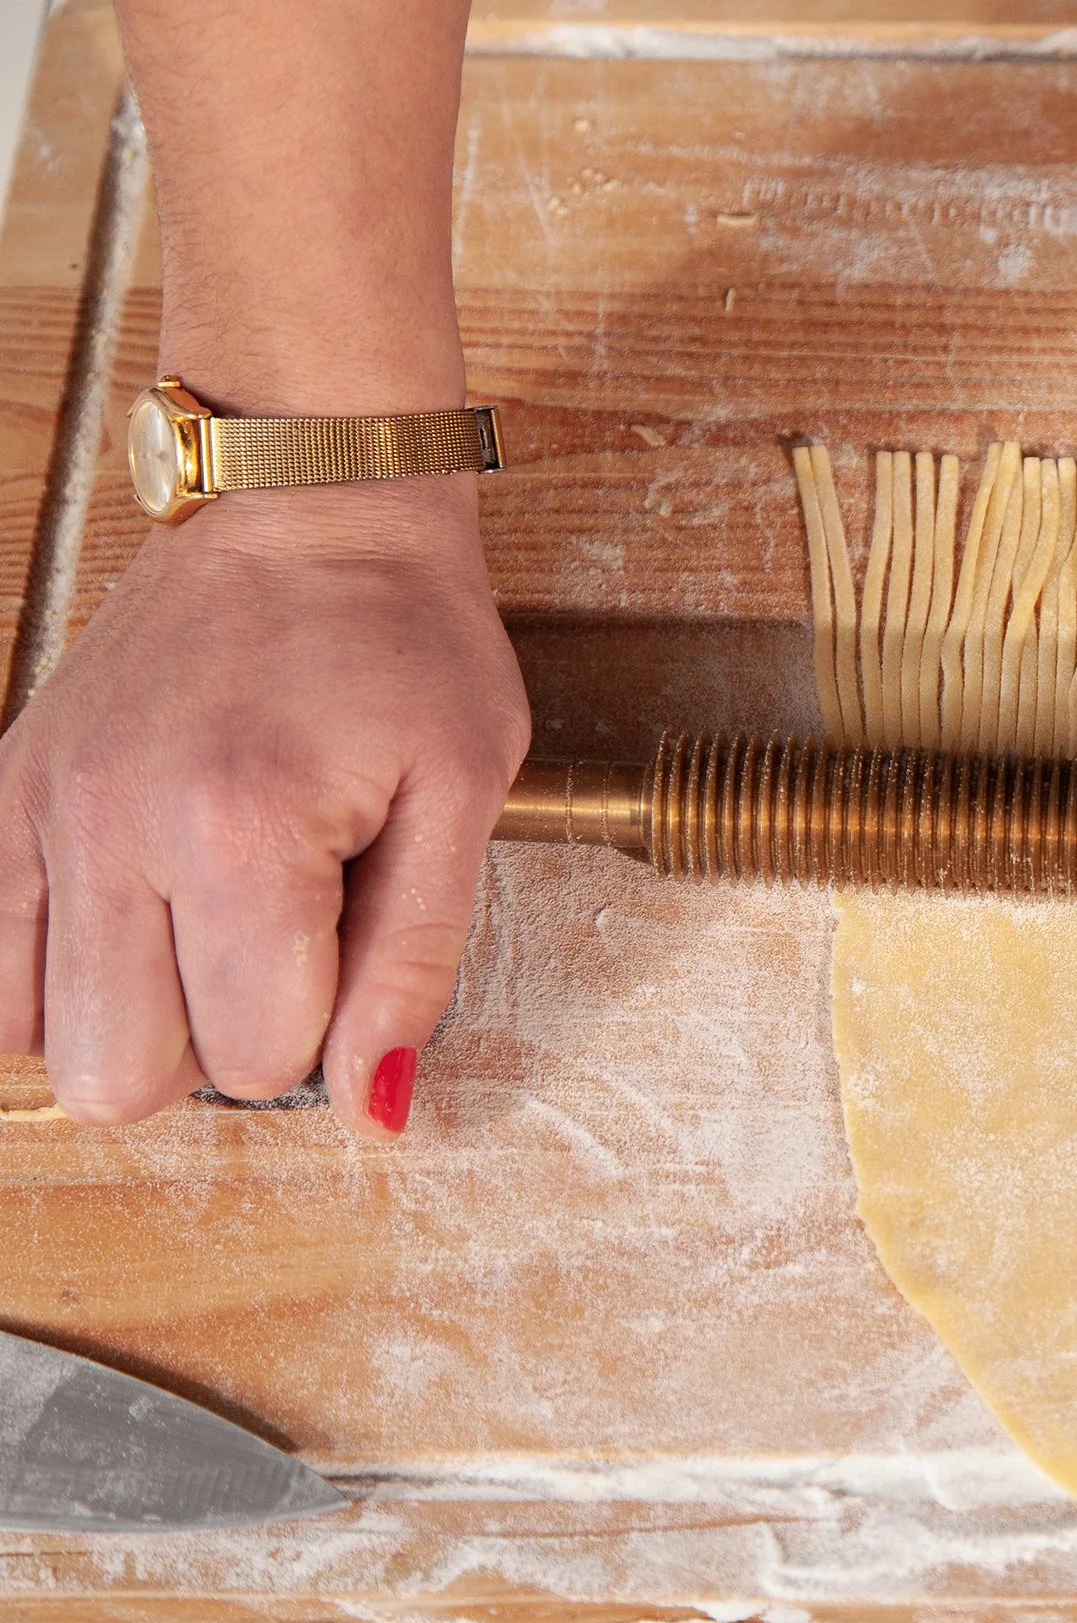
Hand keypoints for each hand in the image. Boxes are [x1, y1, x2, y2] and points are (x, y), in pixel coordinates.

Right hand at [0, 478, 527, 1136]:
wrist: (309, 501)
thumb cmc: (409, 640)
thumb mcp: (467, 797)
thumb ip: (416, 961)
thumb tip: (373, 1103)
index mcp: (244, 830)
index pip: (255, 1058)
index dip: (325, 1034)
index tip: (355, 945)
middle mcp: (115, 825)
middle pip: (122, 1077)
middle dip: (217, 1051)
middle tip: (283, 956)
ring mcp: (44, 805)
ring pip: (43, 1040)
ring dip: (138, 1020)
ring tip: (215, 932)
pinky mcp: (7, 786)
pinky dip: (62, 979)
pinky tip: (142, 925)